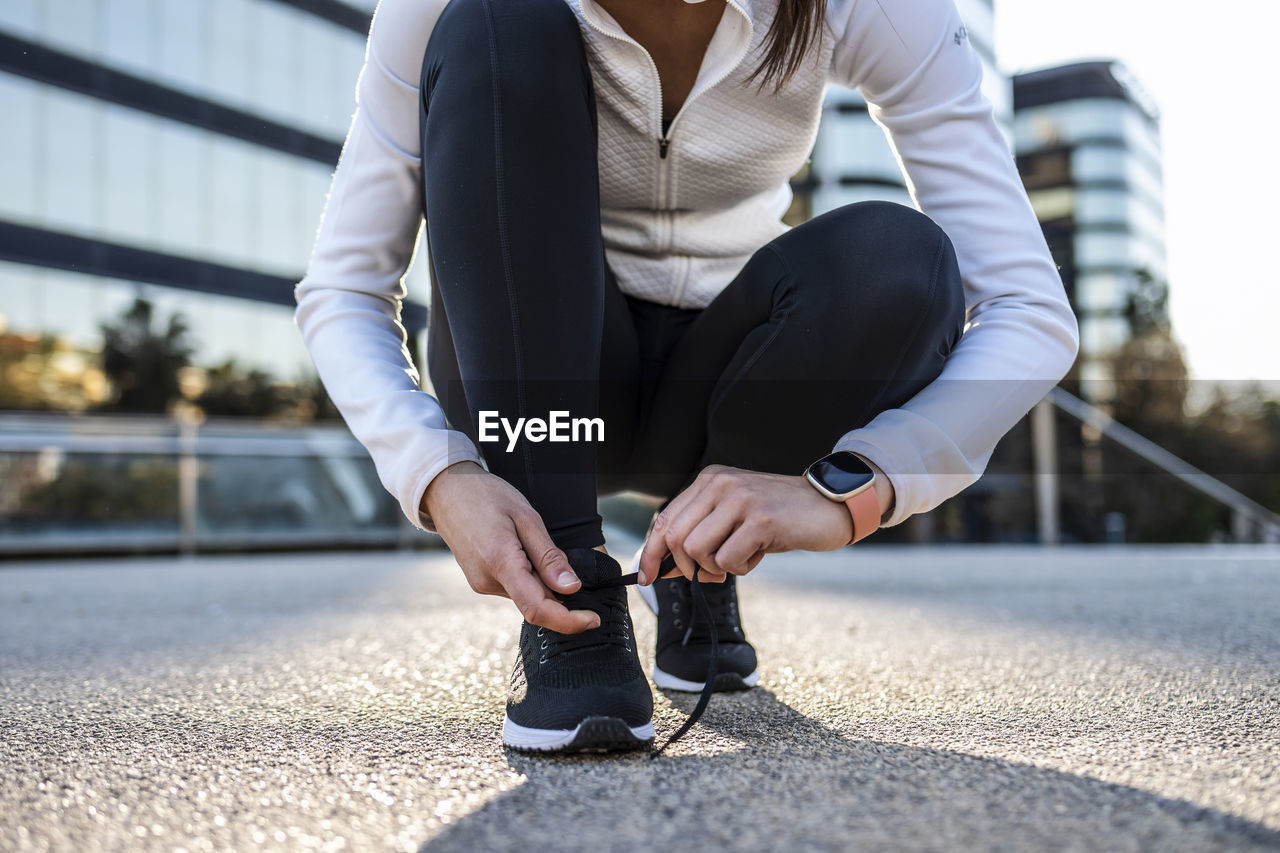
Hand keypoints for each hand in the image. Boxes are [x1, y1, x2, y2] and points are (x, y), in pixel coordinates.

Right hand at [423, 461, 599, 633]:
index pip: (538, 609)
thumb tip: (572, 588)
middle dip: (558, 592)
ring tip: (532, 542)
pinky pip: (513, 587)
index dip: (569, 621)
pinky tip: (522, 549)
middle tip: (566, 561)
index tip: (593, 619)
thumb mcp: (526, 517)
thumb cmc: (486, 496)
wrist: (446, 491)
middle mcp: (487, 581)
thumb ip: (549, 557)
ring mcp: (481, 584)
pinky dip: (528, 577)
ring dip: (541, 581)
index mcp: (500, 563)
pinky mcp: (480, 581)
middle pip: (535, 602)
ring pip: (525, 595)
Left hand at [636, 462, 893, 584]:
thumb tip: (664, 568)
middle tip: (714, 573)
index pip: (665, 518)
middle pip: (676, 537)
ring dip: (717, 567)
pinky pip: (729, 559)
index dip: (652, 552)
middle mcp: (720, 484)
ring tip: (743, 557)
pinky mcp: (761, 519)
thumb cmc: (780, 517)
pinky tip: (759, 554)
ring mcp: (740, 499)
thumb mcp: (735, 517)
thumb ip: (702, 534)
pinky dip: (741, 568)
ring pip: (698, 550)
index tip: (647, 576)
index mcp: (710, 480)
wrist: (829, 505)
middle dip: (688, 566)